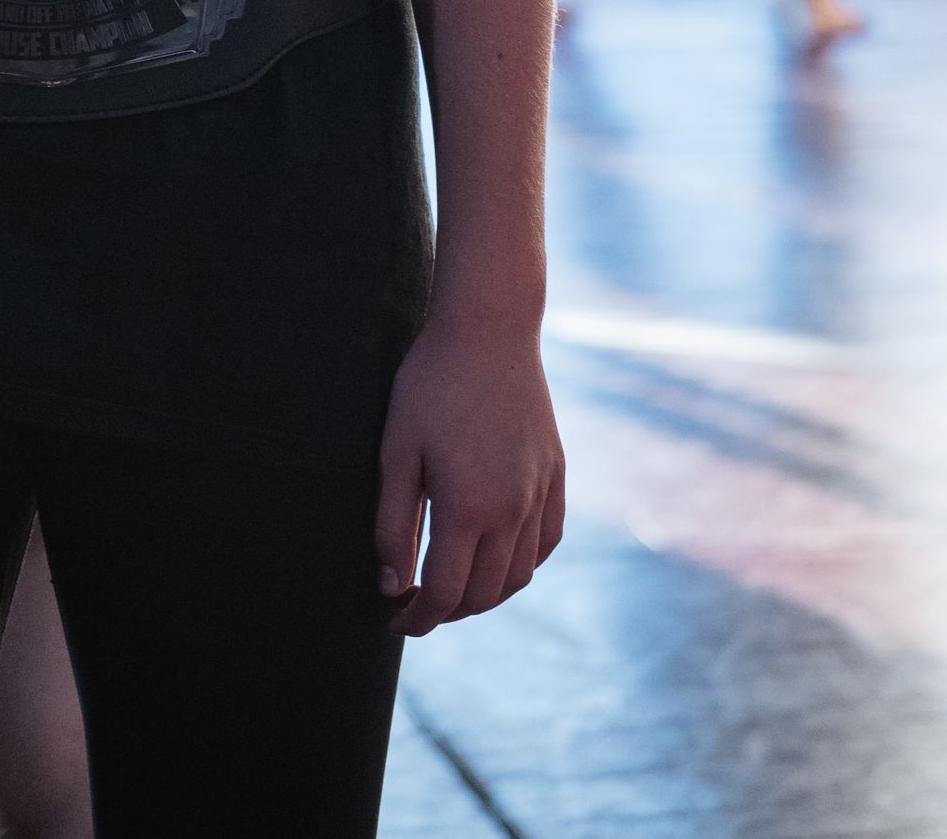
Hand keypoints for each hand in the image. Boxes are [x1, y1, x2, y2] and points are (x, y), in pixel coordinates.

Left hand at [374, 318, 564, 636]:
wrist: (489, 328)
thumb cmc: (431, 384)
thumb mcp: (396, 450)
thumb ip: (392, 524)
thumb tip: (392, 585)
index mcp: (469, 508)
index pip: (444, 593)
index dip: (416, 617)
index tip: (394, 620)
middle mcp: (513, 512)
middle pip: (483, 594)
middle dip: (447, 612)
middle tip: (415, 606)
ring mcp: (541, 494)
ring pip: (518, 576)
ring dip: (485, 595)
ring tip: (452, 589)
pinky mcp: (556, 475)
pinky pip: (546, 543)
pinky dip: (522, 565)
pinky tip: (498, 559)